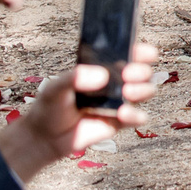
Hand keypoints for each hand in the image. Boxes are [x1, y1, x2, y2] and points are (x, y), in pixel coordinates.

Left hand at [0, 42, 160, 185]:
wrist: (44, 138)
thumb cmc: (50, 107)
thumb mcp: (55, 87)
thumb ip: (75, 77)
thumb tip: (103, 76)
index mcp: (104, 68)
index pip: (129, 55)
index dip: (141, 51)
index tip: (146, 53)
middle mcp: (116, 83)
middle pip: (143, 72)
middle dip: (141, 71)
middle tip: (127, 74)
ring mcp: (120, 102)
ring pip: (146, 91)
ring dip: (143, 90)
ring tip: (127, 92)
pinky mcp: (119, 122)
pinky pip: (138, 118)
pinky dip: (135, 115)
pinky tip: (122, 113)